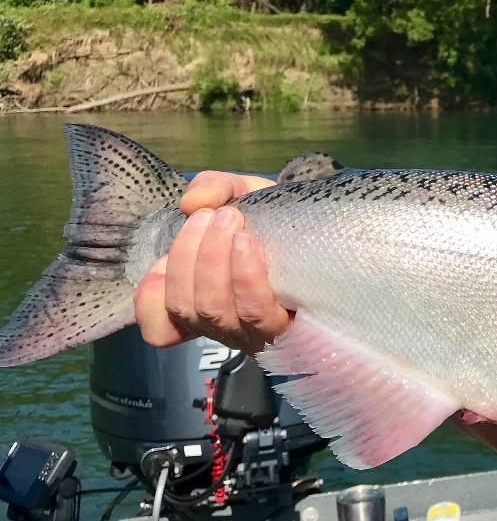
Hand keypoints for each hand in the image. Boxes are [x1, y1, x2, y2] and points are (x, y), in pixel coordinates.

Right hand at [134, 171, 292, 354]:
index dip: (150, 301)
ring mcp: (255, 331)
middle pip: (185, 308)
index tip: (160, 263)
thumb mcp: (237, 193)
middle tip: (214, 216)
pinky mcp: (288, 329)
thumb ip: (211, 189)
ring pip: (215, 309)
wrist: (323, 226)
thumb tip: (194, 203)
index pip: (159, 328)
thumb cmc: (272, 217)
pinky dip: (244, 276)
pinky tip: (247, 244)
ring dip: (213, 260)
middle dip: (191, 255)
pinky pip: (256, 312)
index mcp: (200, 302)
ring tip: (232, 218)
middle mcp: (224, 325)